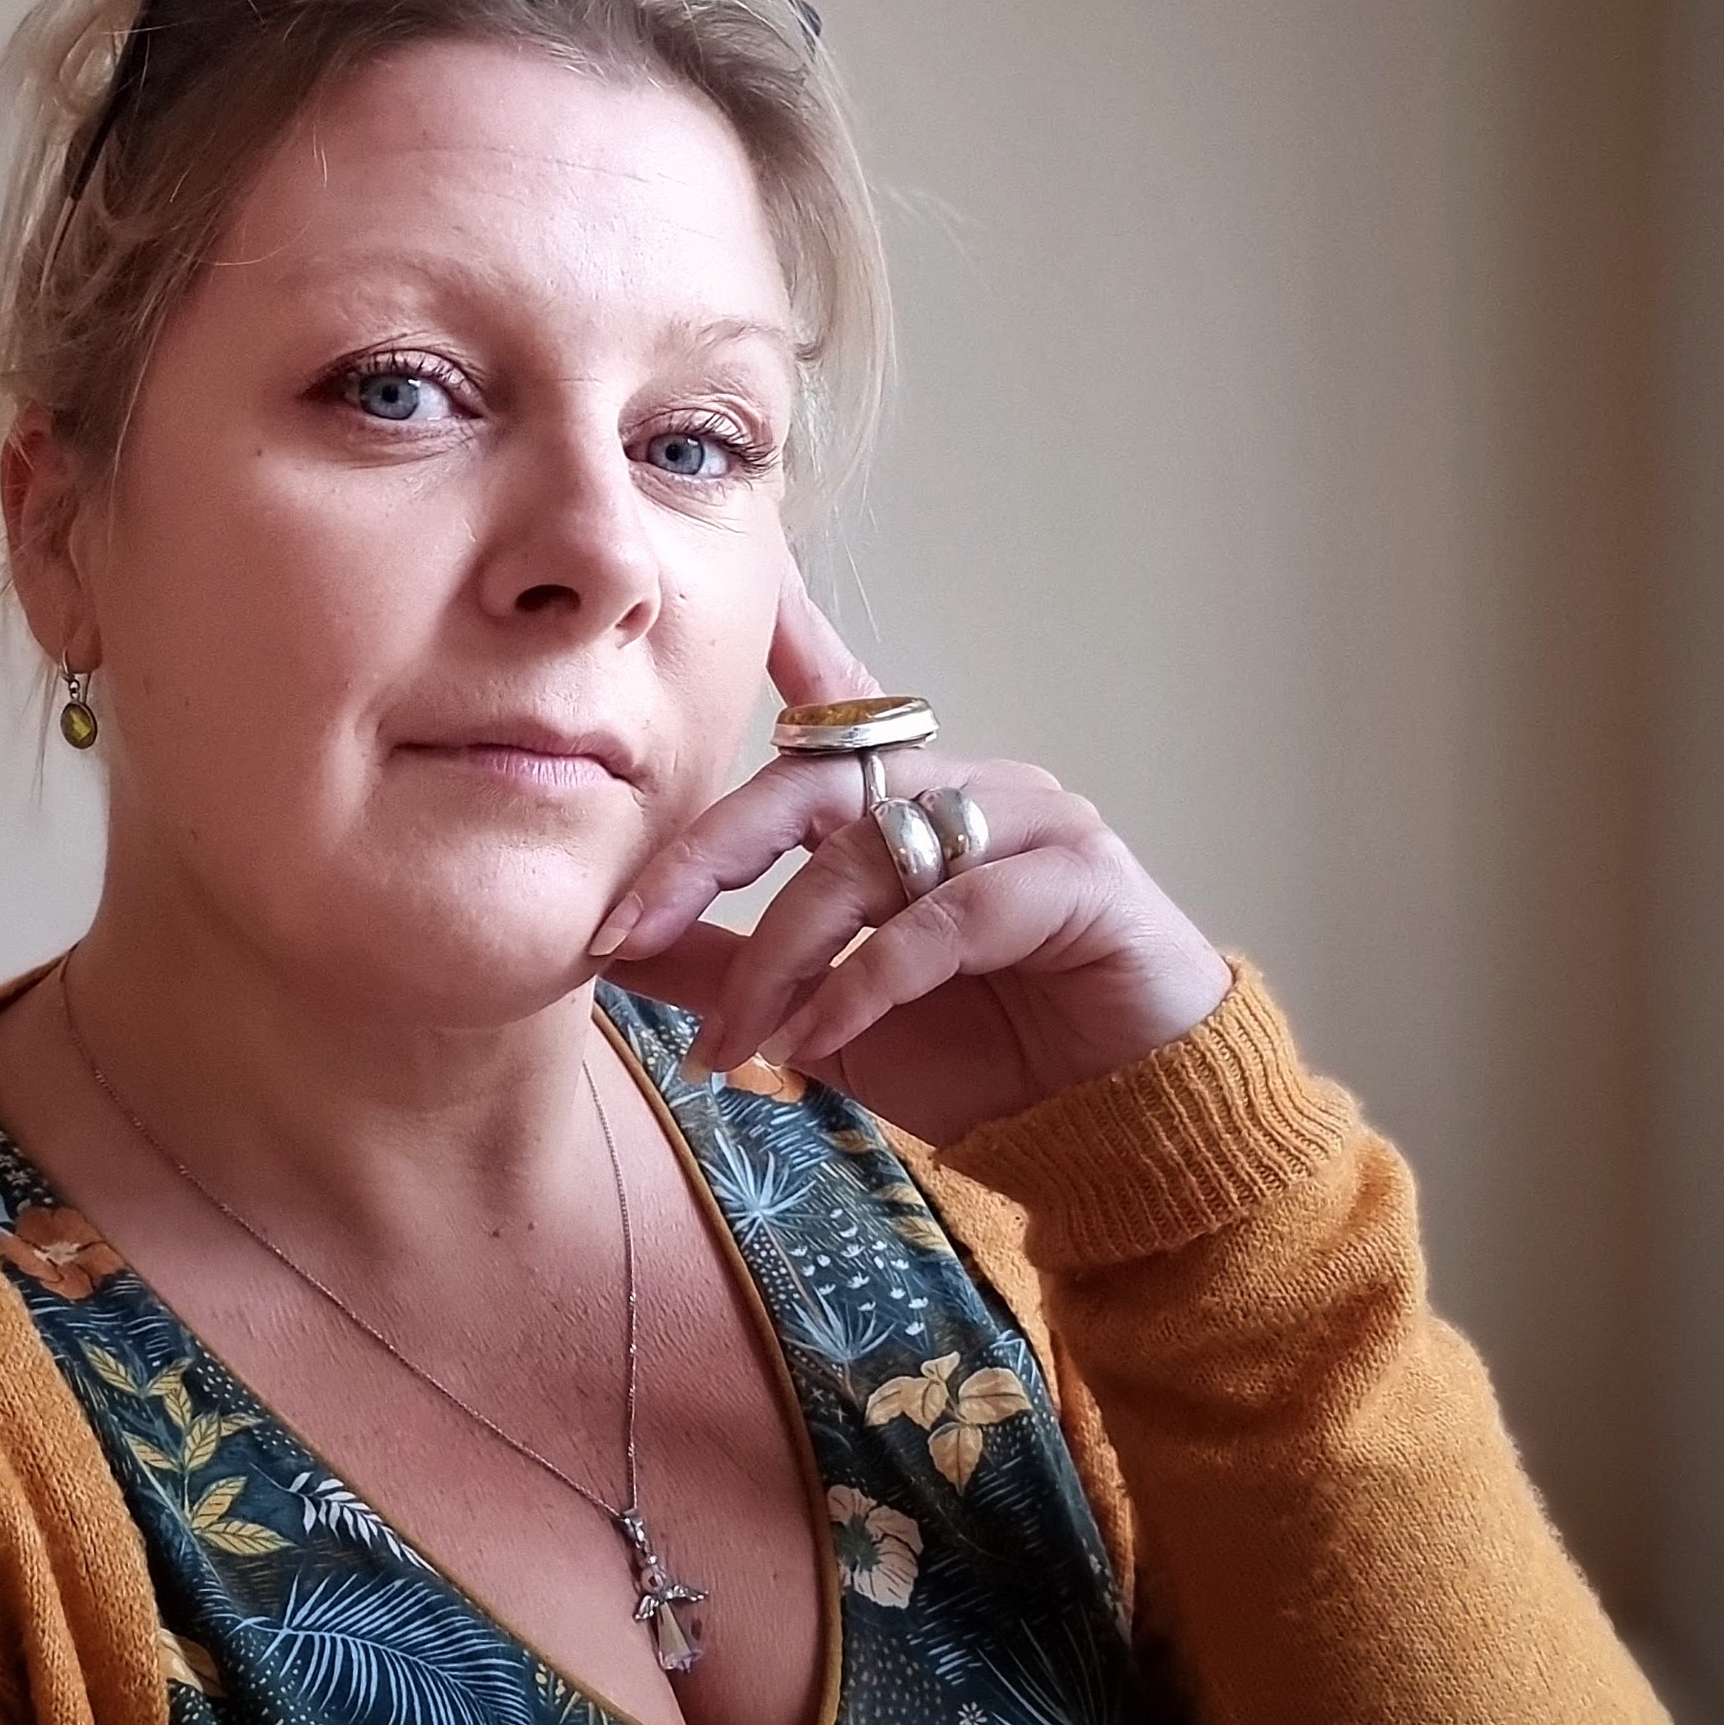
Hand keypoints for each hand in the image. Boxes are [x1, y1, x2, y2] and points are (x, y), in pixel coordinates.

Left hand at [594, 568, 1231, 1146]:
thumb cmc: (979, 1059)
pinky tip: (820, 1039)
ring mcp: (1030, 822)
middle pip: (811, 781)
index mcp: (910, 800)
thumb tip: (614, 946)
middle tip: (624, 929)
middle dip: (705, 858)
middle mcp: (968, 786)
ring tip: (735, 1038)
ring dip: (781, 953)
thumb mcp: (821, 1018)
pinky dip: (867, 980)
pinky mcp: (1079, 879)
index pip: (836, 710)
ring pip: (866, 854)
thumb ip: (724, 971)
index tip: (734, 590)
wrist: (1109, 1134)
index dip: (790, 638)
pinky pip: (945, 917)